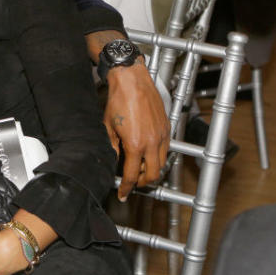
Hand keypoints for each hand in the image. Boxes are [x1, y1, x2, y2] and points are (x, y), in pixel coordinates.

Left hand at [105, 60, 169, 199]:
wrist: (131, 80)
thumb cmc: (118, 100)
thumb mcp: (108, 127)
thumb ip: (113, 147)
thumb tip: (115, 160)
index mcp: (135, 144)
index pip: (132, 175)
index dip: (127, 187)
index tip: (123, 193)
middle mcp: (152, 142)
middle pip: (153, 174)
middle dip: (143, 183)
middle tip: (133, 183)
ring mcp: (162, 135)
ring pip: (163, 163)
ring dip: (152, 170)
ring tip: (140, 169)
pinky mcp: (167, 127)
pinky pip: (166, 149)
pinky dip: (158, 156)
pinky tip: (148, 154)